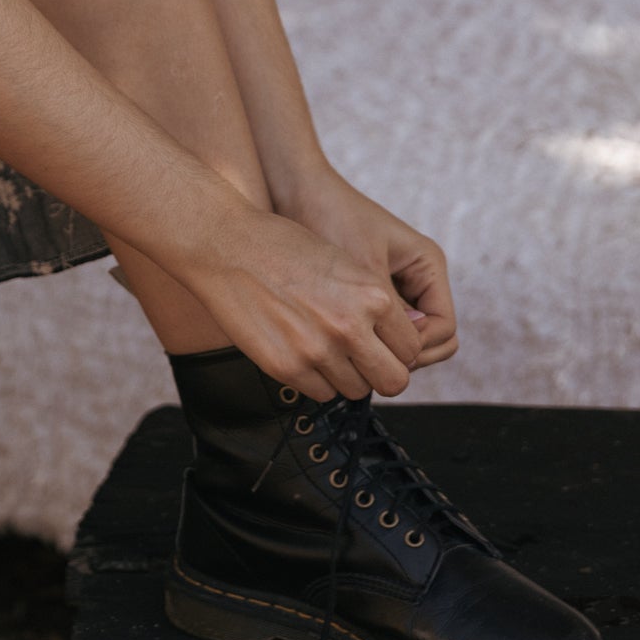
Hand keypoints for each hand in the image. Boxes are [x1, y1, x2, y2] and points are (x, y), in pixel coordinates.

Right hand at [177, 200, 428, 404]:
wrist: (227, 246)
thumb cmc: (284, 247)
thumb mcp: (344, 264)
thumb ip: (372, 303)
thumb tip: (389, 342)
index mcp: (373, 297)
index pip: (411, 348)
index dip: (398, 349)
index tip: (383, 344)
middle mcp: (351, 328)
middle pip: (394, 380)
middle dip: (382, 373)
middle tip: (365, 361)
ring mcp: (318, 351)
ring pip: (357, 391)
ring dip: (347, 376)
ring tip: (325, 349)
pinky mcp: (287, 368)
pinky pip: (321, 394)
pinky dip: (317, 381)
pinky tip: (302, 353)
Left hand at [274, 165, 458, 372]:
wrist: (296, 190)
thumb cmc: (330, 217)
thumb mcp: (362, 268)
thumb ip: (386, 312)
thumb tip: (402, 357)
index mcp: (428, 266)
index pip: (444, 327)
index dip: (418, 347)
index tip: (382, 352)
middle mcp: (418, 280)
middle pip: (431, 339)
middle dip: (405, 354)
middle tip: (367, 358)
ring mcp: (395, 288)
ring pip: (404, 338)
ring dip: (384, 349)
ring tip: (350, 350)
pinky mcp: (370, 295)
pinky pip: (379, 329)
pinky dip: (367, 339)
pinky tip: (340, 340)